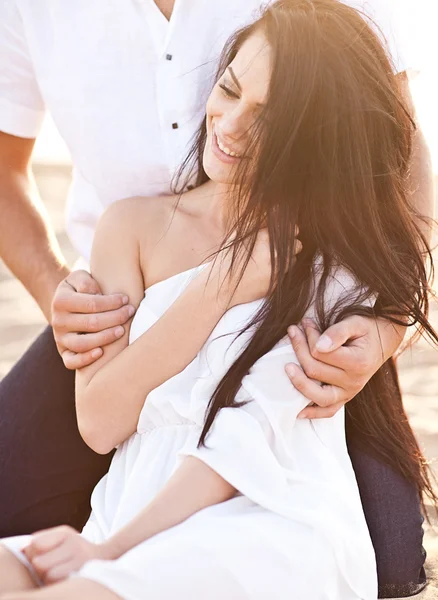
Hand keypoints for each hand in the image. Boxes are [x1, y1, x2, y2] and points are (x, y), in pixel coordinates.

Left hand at [22, 525, 108, 584]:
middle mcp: (76, 544)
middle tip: (47, 566)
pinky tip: (64, 579)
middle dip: (39, 567)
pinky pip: (59, 584)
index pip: (36, 544)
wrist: (105, 557)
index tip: (37, 554)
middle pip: (40, 563)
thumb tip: (23, 549)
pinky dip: (58, 583)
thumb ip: (42, 540)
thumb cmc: (75, 549)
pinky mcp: (84, 575)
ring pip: (49, 576)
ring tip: (57, 573)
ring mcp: (81, 561)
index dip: (32, 552)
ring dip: (48, 578)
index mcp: (66, 534)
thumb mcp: (61, 537)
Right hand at [51, 270, 135, 369]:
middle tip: (130, 313)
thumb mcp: (80, 277)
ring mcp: (60, 339)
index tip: (126, 300)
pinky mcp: (64, 353)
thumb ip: (86, 281)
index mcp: (61, 301)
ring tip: (122, 330)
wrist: (65, 305)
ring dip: (106, 338)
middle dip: (115, 318)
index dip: (112, 302)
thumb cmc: (80, 289)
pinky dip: (85, 360)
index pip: (91, 304)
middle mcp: (58, 321)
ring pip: (83, 344)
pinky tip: (101, 352)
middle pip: (91, 324)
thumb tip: (96, 294)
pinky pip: (71, 362)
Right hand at [211, 229, 301, 306]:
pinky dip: (279, 271)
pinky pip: (286, 273)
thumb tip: (276, 211)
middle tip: (275, 248)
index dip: (288, 231)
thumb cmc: (227, 259)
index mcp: (266, 237)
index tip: (283, 233)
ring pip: (293, 259)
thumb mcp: (239, 236)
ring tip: (269, 260)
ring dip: (286, 259)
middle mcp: (275, 253)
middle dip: (289, 245)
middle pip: (297, 245)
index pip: (292, 229)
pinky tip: (265, 271)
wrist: (222, 286)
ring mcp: (278, 269)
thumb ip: (259, 224)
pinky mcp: (277, 283)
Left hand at [286, 315, 405, 418]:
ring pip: (318, 395)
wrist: (383, 341)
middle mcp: (354, 382)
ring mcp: (350, 393)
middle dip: (299, 349)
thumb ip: (337, 332)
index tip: (304, 323)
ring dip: (299, 382)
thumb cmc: (366, 330)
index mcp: (358, 362)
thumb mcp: (354, 323)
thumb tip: (318, 346)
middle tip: (293, 331)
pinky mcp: (345, 399)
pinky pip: (328, 411)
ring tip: (287, 367)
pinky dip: (312, 413)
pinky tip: (298, 411)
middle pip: (315, 371)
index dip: (309, 336)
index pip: (321, 353)